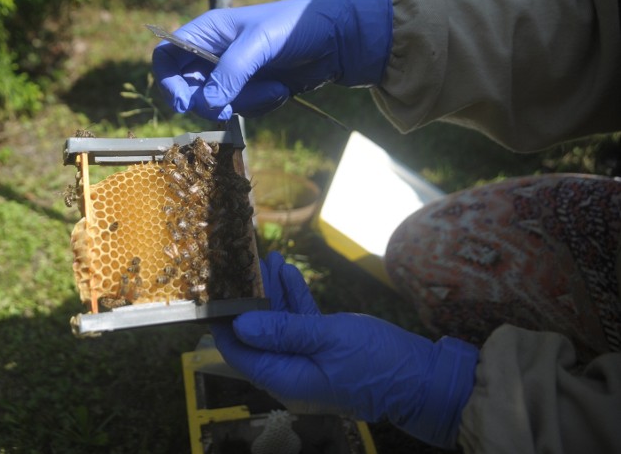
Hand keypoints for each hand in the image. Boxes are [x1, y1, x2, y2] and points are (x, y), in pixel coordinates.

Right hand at [152, 0, 391, 120]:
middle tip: (230, 105)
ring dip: (245, 102)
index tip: (182, 102)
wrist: (337, 41)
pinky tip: (281, 90)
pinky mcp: (251, 90)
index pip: (166, 56)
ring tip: (275, 87)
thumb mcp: (260, 43)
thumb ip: (231, 71)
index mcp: (208, 32)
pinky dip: (261, 105)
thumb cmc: (297, 27)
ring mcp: (233, 74)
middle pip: (188, 89)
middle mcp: (214, 54)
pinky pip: (242, 109)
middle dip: (209, 101)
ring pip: (217, 104)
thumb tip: (208, 103)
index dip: (166, 81)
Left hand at [212, 253, 478, 448]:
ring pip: (278, 324)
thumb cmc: (378, 362)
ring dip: (271, 293)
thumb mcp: (327, 338)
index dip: (223, 322)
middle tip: (239, 264)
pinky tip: (287, 270)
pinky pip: (300, 324)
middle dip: (248, 299)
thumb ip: (282, 330)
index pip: (239, 351)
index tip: (212, 291)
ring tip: (262, 258)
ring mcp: (307, 362)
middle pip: (256, 334)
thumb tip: (240, 326)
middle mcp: (290, 374)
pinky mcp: (324, 350)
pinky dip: (293, 299)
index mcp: (284, 379)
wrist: (425, 379)